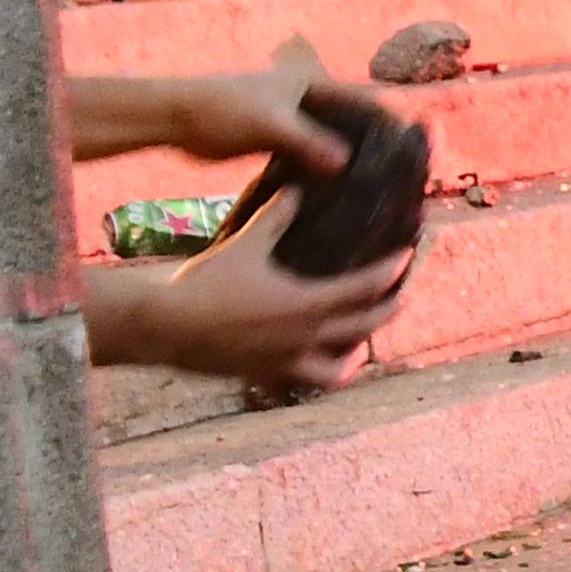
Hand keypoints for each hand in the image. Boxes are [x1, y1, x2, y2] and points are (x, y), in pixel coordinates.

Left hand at [70, 59, 376, 174]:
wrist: (176, 118)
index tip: (419, 149)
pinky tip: (339, 200)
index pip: (365, 101)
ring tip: (378, 195)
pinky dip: (325, 176)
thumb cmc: (223, 108)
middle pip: (353, 126)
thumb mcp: (270, 123)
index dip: (393, 123)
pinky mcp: (277, 145)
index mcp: (313, 83)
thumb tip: (344, 164)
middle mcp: (309, 102)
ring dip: (352, 166)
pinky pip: (311, 161)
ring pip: (332, 145)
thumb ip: (308, 142)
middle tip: (403, 180)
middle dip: (377, 149)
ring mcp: (293, 124)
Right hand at [96, 214, 411, 398]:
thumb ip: (275, 218)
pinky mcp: (260, 375)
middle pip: (361, 329)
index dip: (388, 271)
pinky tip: (304, 370)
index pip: (363, 288)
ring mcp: (283, 362)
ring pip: (334, 370)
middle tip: (400, 300)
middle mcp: (303, 338)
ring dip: (350, 359)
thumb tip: (294, 189)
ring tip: (356, 350)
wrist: (165, 326)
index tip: (405, 258)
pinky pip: (294, 382)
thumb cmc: (205, 282)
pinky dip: (306, 377)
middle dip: (385, 313)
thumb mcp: (244, 245)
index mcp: (306, 304)